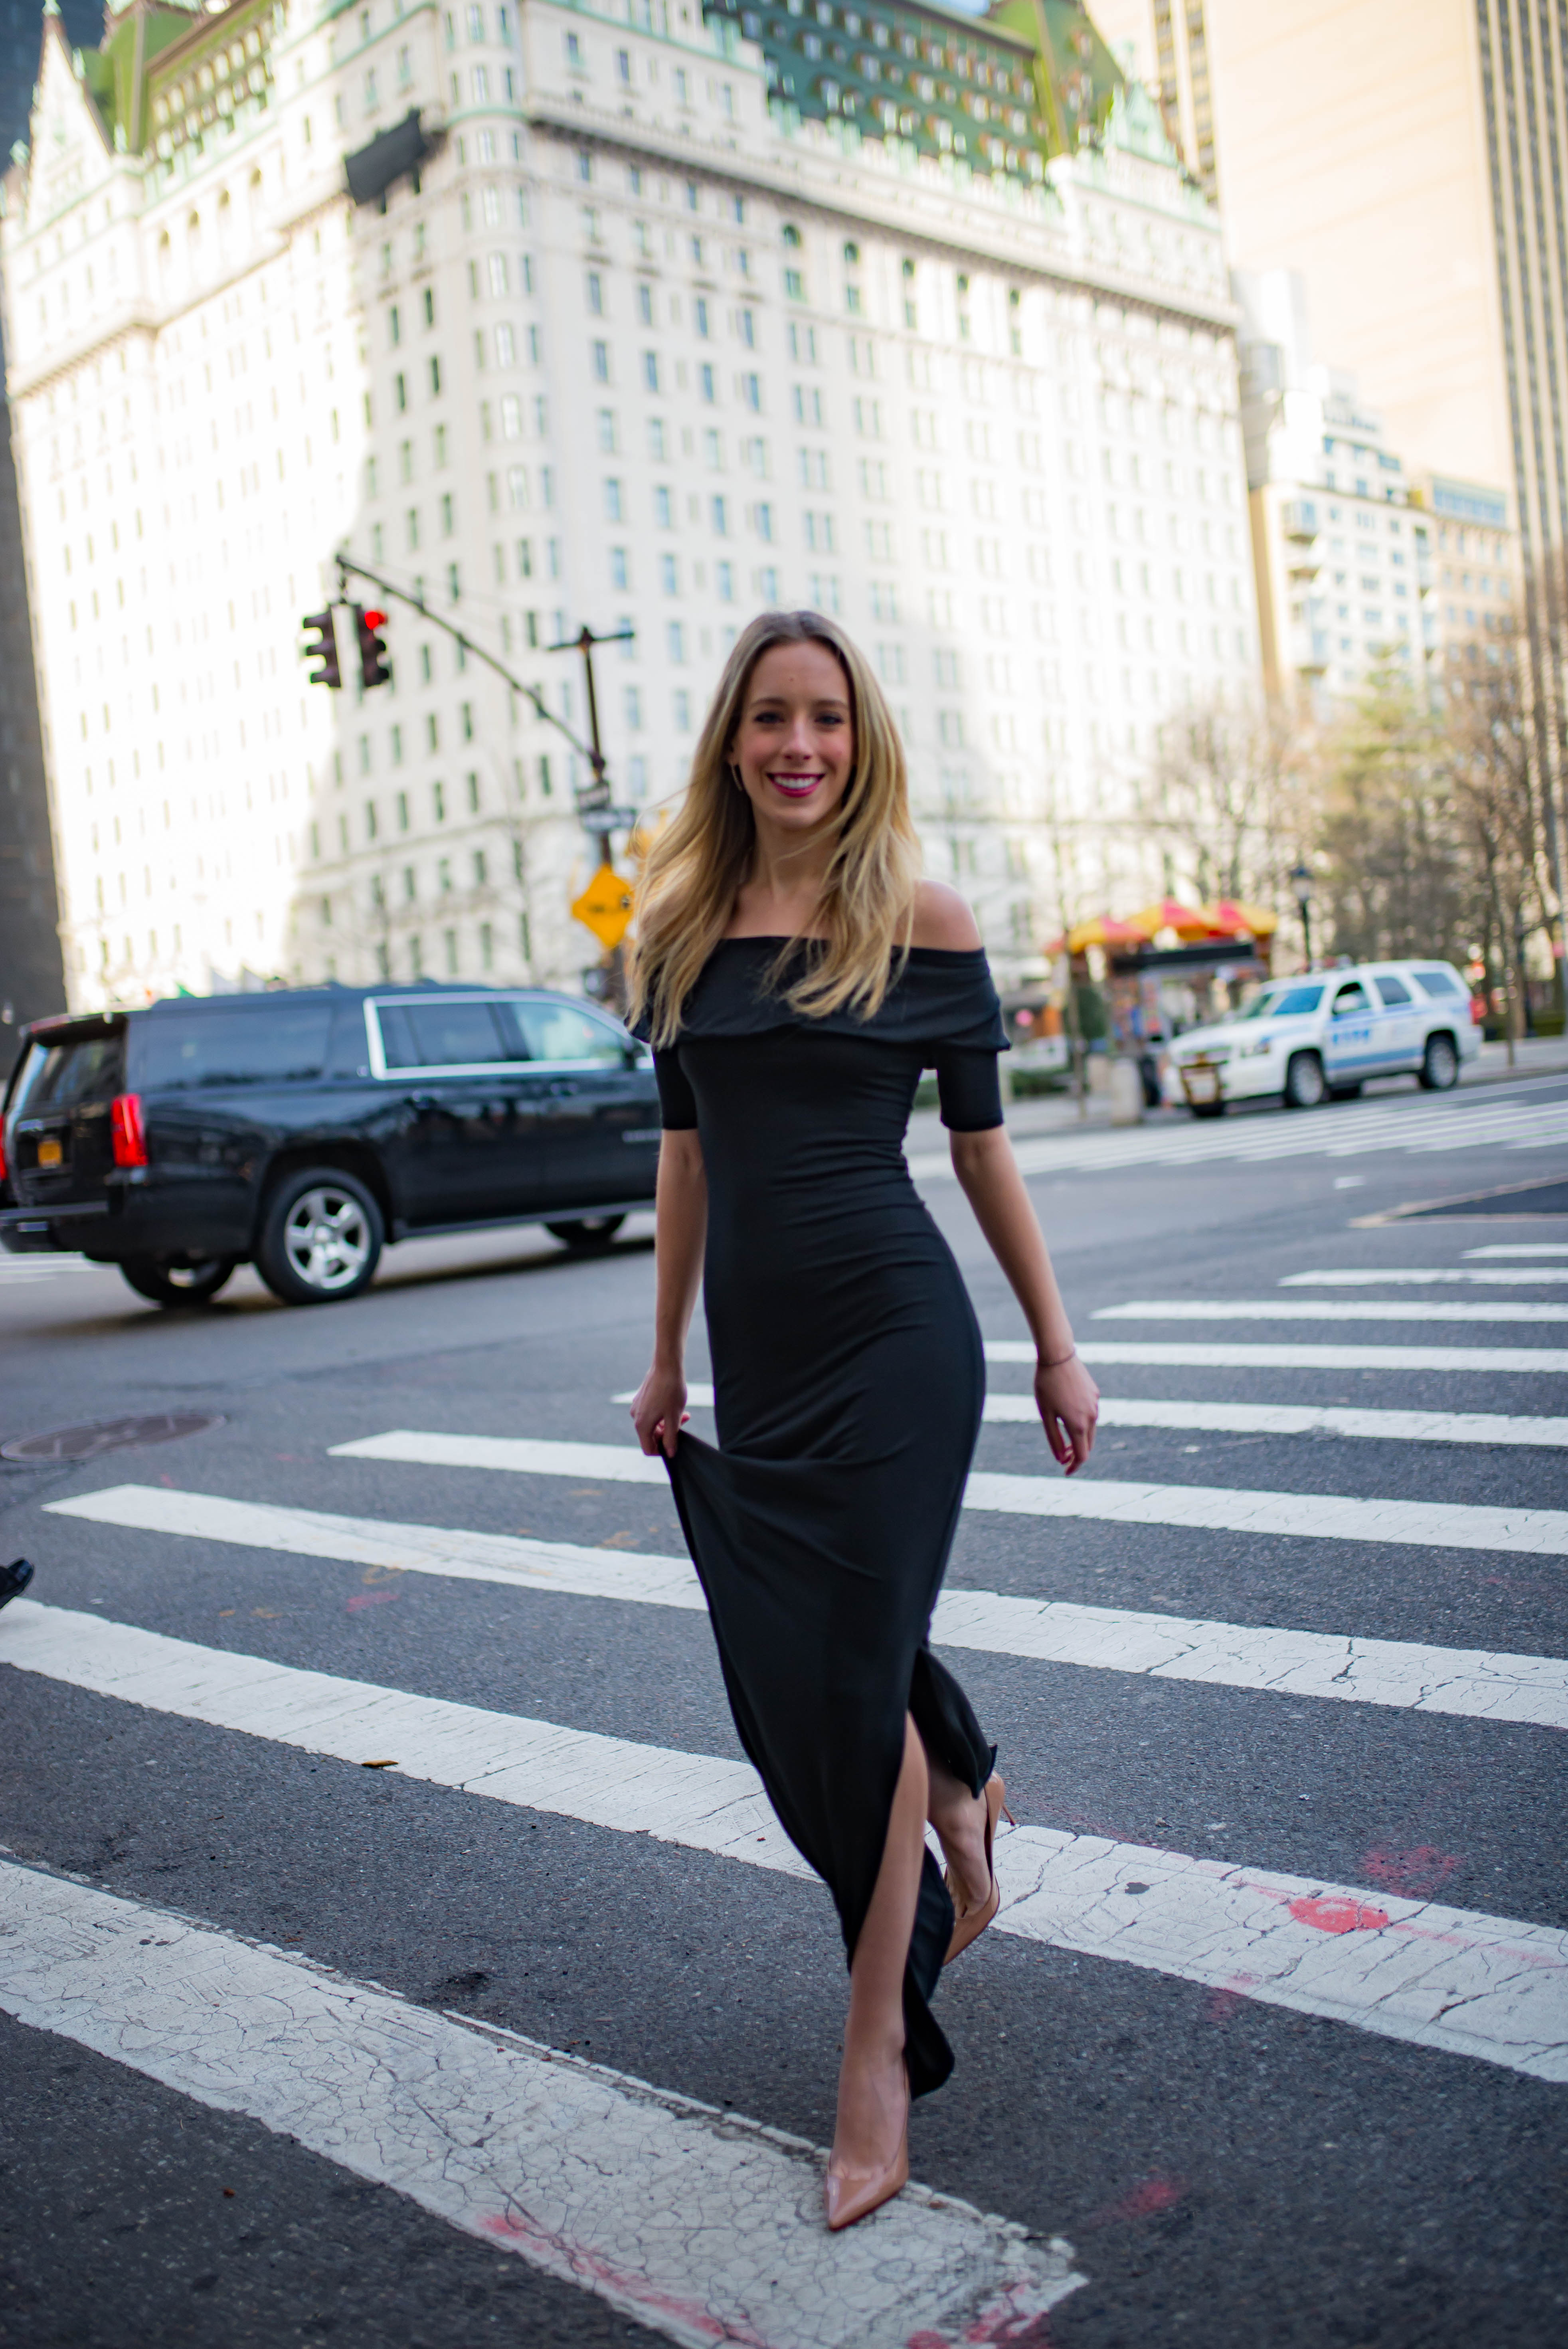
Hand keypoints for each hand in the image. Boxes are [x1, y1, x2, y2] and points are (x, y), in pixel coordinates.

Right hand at [631, 1362, 688, 1457]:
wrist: (666, 1365)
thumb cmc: (671, 1391)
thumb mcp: (674, 1418)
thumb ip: (671, 1438)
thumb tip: (670, 1453)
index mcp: (642, 1425)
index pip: (648, 1448)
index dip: (662, 1451)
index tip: (675, 1444)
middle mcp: (635, 1417)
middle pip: (650, 1436)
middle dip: (667, 1434)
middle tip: (683, 1424)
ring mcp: (637, 1407)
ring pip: (652, 1424)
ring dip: (667, 1423)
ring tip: (683, 1414)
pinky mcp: (641, 1399)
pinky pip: (650, 1413)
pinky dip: (662, 1414)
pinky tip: (674, 1406)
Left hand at [1034, 1351, 1098, 1474]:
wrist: (1058, 1356)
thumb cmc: (1046, 1386)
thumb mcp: (1046, 1415)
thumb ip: (1054, 1439)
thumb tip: (1061, 1459)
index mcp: (1078, 1425)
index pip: (1082, 1455)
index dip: (1074, 1466)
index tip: (1065, 1471)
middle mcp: (1092, 1417)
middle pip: (1088, 1444)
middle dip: (1077, 1454)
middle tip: (1062, 1457)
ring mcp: (1095, 1405)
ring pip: (1090, 1429)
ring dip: (1079, 1437)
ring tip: (1064, 1437)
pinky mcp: (1095, 1394)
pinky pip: (1090, 1413)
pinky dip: (1082, 1421)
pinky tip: (1068, 1413)